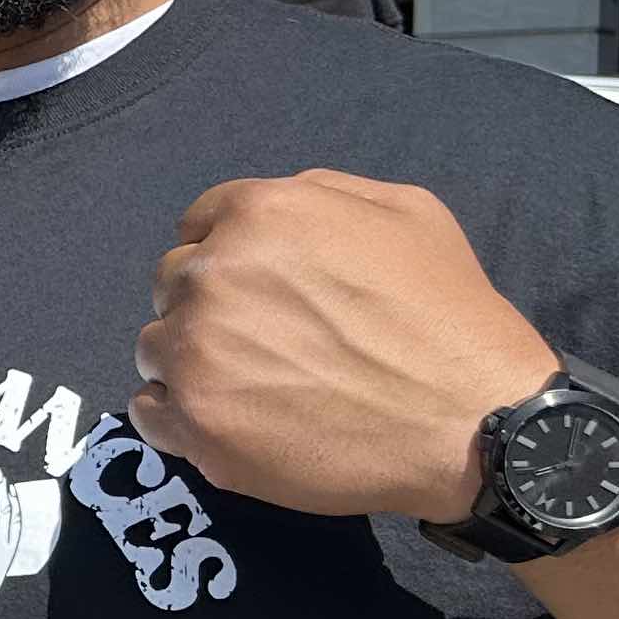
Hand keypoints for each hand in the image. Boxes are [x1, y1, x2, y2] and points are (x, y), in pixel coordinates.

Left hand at [132, 172, 558, 518]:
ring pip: (155, 346)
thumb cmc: (447, 315)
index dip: (227, 256)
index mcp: (256, 215)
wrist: (469, 422)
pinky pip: (149, 411)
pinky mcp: (194, 424)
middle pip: (172, 285)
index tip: (259, 289)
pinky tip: (231, 417)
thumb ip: (321, 194)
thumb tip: (269, 204)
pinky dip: (179, 414)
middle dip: (208, 305)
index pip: (197, 226)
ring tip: (255, 382)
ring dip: (191, 359)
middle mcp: (211, 277)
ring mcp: (195, 354)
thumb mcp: (406, 213)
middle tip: (266, 339)